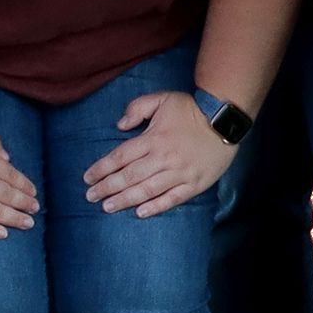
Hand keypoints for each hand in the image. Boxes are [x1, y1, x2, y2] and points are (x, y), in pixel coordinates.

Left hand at [82, 90, 236, 216]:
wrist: (225, 119)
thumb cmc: (191, 109)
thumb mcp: (162, 99)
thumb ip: (137, 108)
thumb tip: (119, 125)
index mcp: (153, 138)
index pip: (121, 157)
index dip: (102, 168)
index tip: (87, 178)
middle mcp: (164, 158)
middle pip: (130, 176)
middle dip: (107, 188)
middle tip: (90, 197)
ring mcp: (180, 173)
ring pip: (147, 190)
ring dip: (125, 200)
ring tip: (107, 207)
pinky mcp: (194, 183)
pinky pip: (172, 198)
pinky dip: (156, 207)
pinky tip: (140, 213)